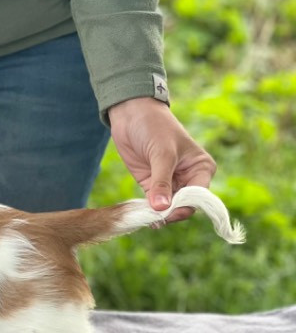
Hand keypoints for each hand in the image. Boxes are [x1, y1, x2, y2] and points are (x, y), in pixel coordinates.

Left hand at [108, 97, 216, 222]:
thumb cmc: (154, 127)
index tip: (168, 211)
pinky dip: (149, 211)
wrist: (131, 114)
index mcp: (201, 168)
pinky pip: (153, 204)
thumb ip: (161, 182)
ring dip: (159, 215)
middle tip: (156, 218)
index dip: (185, 207)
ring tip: (148, 218)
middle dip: (171, 213)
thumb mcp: (162, 154)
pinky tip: (144, 217)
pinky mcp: (151, 185)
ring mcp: (169, 183)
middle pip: (184, 205)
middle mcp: (189, 178)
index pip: (199, 196)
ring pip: (168, 207)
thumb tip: (162, 208)